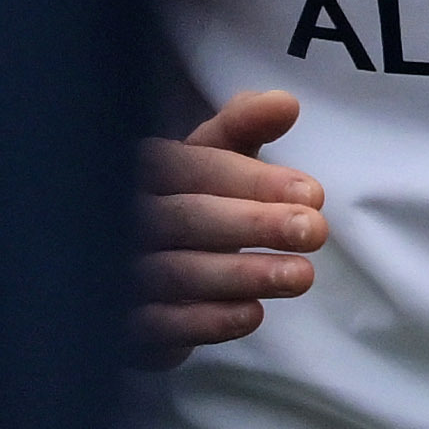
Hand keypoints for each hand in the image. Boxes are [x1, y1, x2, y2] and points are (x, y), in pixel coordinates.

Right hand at [134, 90, 322, 360]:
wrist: (137, 268)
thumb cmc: (187, 199)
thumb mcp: (212, 158)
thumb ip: (245, 128)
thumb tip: (284, 103)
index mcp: (142, 169)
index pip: (194, 167)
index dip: (254, 180)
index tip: (314, 194)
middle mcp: (118, 219)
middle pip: (186, 219)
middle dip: (255, 225)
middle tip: (315, 231)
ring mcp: (113, 273)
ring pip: (175, 273)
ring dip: (242, 275)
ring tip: (301, 276)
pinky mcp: (119, 326)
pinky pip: (158, 326)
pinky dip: (206, 321)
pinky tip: (252, 314)